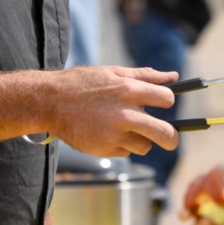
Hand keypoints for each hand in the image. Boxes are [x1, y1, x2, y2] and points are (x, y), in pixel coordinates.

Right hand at [45, 66, 178, 156]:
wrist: (50, 101)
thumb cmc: (83, 83)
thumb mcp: (113, 72)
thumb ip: (145, 76)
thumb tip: (173, 77)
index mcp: (128, 90)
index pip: (167, 99)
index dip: (167, 101)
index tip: (163, 103)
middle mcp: (124, 114)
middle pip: (165, 133)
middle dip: (172, 137)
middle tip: (170, 137)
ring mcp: (114, 134)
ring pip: (145, 146)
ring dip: (142, 140)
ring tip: (126, 128)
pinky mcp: (104, 149)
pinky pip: (125, 152)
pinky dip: (122, 145)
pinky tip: (108, 132)